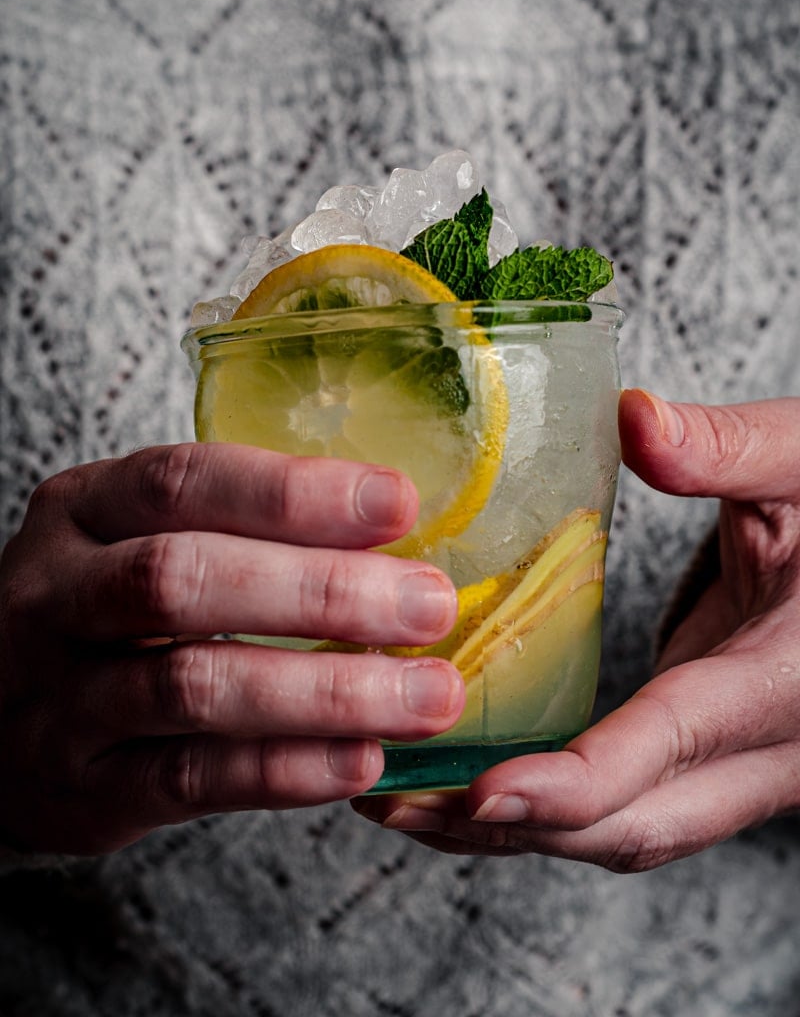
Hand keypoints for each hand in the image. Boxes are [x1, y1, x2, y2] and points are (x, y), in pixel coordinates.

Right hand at [0, 443, 461, 853]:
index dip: (292, 493)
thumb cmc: (101, 611)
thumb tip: (395, 530)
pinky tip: (360, 759)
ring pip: (193, 686)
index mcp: (83, 510)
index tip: (397, 502)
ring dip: (324, 691)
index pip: (183, 481)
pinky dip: (284, 770)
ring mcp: (60, 698)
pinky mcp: (83, 788)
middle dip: (319, 591)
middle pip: (184, 580)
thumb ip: (236, 529)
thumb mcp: (135, 539)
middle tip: (427, 604)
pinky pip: (190, 778)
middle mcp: (57, 596)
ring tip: (424, 695)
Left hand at [353, 389, 799, 869]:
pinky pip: (628, 803)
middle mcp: (768, 747)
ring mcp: (742, 764)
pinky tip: (468, 781)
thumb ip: (727, 448)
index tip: (479, 790)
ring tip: (404, 800)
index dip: (575, 781)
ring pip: (627, 831)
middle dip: (512, 827)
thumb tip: (636, 420)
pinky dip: (547, 807)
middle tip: (396, 799)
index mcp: (786, 677)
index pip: (673, 744)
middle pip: (635, 824)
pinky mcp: (711, 755)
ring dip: (514, 830)